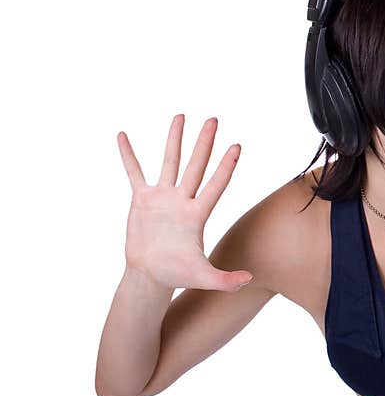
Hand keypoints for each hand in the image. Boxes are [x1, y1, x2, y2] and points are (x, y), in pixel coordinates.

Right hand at [116, 114, 252, 290]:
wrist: (150, 274)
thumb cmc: (176, 274)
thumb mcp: (203, 277)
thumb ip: (226, 279)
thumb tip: (248, 279)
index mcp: (198, 214)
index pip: (216, 185)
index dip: (226, 166)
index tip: (237, 146)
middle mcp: (183, 200)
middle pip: (196, 166)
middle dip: (204, 143)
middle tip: (213, 119)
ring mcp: (163, 197)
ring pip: (170, 162)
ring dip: (174, 139)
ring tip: (181, 116)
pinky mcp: (142, 200)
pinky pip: (134, 173)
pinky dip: (128, 156)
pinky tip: (123, 136)